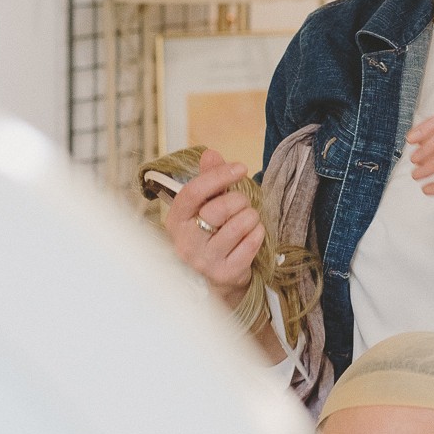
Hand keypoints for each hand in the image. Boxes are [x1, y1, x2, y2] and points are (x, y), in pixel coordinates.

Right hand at [163, 148, 264, 308]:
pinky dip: (257, 233)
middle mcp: (185, 243)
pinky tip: (251, 235)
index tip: (240, 168)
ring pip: (239, 225)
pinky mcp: (224, 274)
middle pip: (219, 208)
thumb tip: (210, 154)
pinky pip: (252, 243)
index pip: (193, 193)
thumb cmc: (208, 233)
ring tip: (246, 220)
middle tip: (241, 204)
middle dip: (239, 200)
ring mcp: (204, 262)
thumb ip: (208, 178)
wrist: (212, 279)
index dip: (219, 175)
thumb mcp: (204, 205)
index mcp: (176, 221)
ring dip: (250, 217)